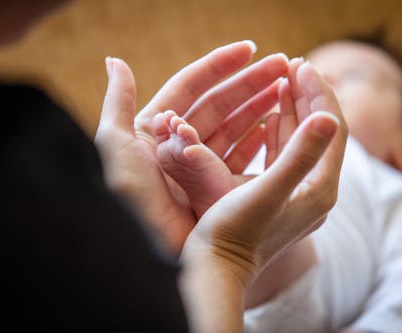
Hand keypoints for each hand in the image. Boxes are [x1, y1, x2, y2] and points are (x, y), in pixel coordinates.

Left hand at [94, 41, 288, 253]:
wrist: (143, 248)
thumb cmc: (126, 195)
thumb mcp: (114, 144)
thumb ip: (117, 101)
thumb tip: (115, 61)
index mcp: (153, 127)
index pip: (190, 86)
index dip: (219, 66)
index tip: (249, 50)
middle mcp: (177, 143)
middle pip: (218, 103)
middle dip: (250, 82)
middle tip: (283, 64)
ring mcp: (197, 166)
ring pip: (233, 127)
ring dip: (259, 107)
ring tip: (286, 88)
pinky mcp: (213, 188)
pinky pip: (239, 157)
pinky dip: (257, 140)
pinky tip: (275, 124)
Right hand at [179, 59, 346, 332]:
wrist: (217, 267)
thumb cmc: (235, 232)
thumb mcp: (267, 192)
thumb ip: (301, 156)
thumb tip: (330, 118)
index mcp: (320, 189)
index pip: (331, 129)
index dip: (319, 94)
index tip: (302, 65)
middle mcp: (315, 191)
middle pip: (320, 132)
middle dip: (308, 96)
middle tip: (295, 64)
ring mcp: (297, 193)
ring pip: (301, 141)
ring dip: (294, 109)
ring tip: (284, 79)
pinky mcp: (279, 195)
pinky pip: (285, 154)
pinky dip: (280, 130)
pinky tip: (270, 114)